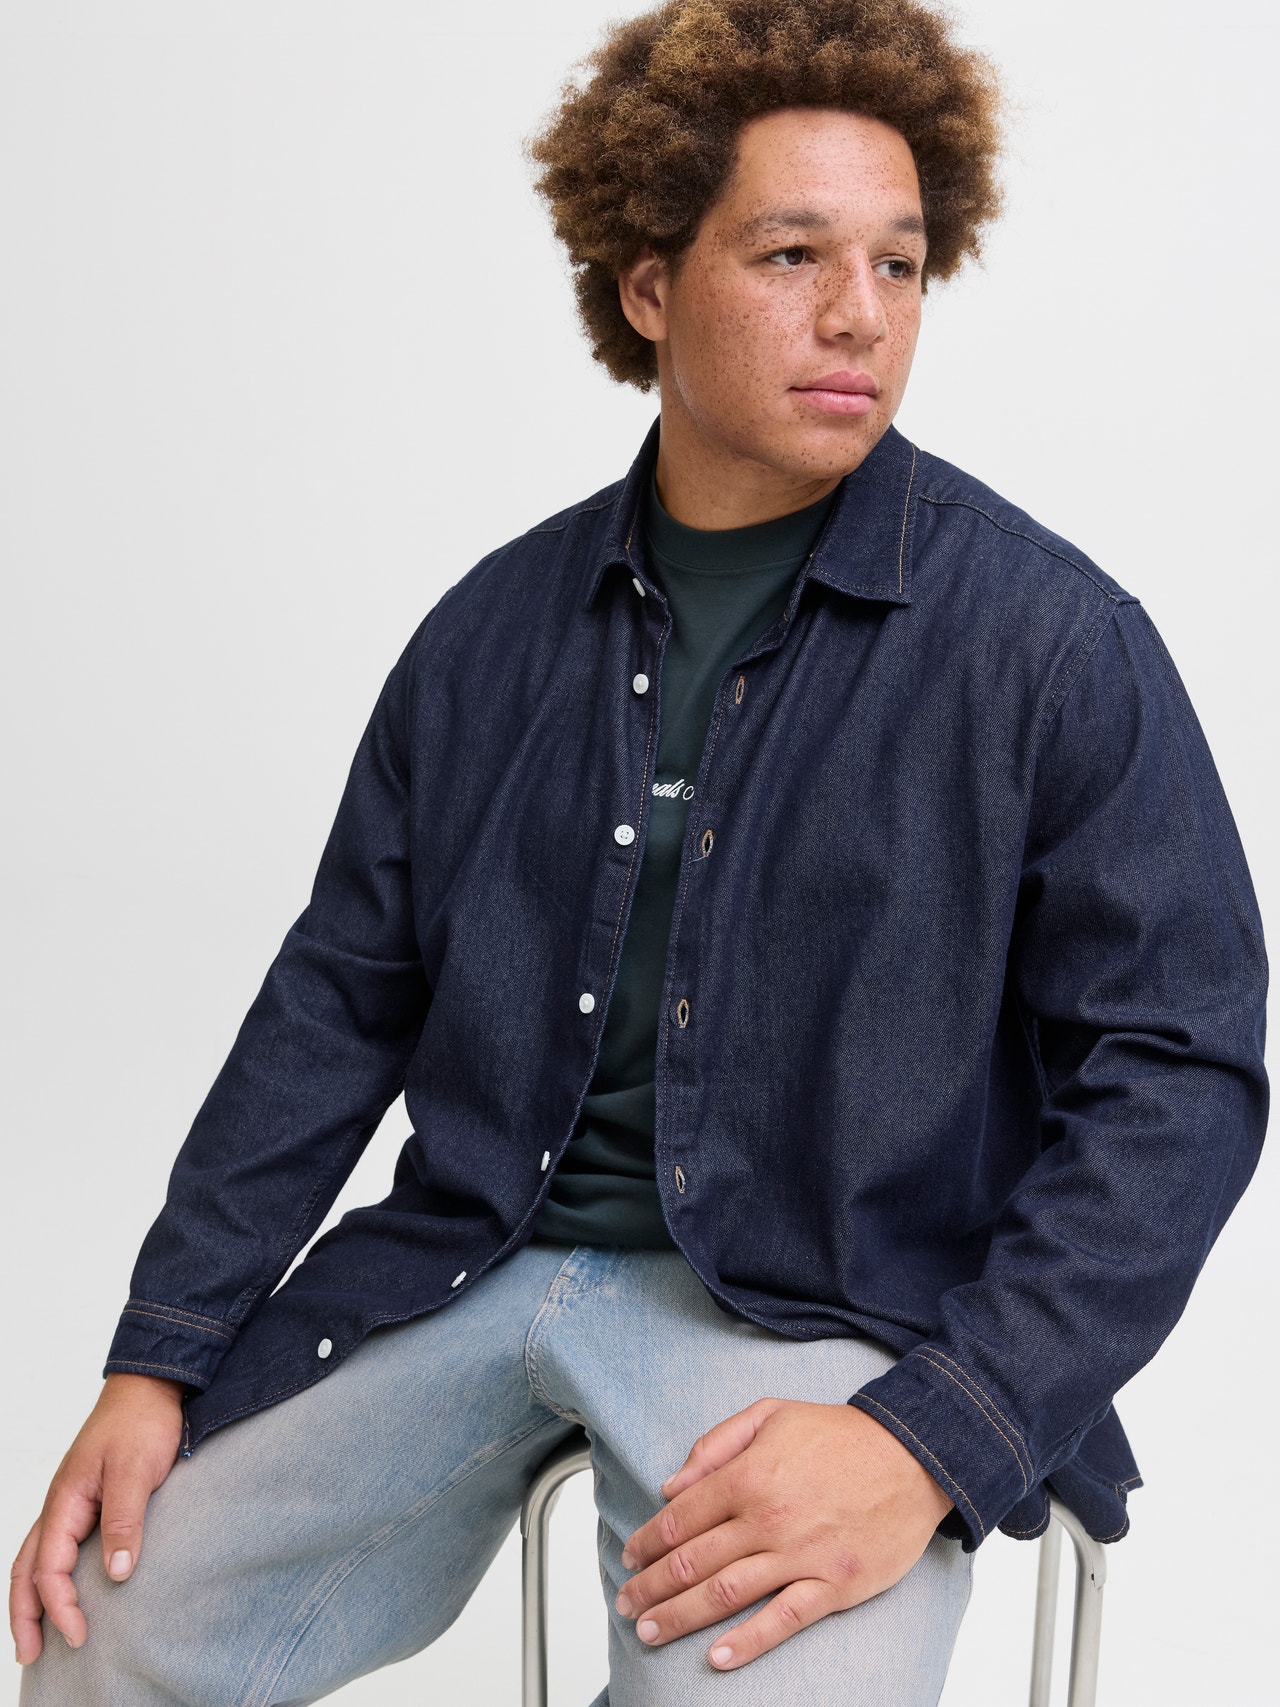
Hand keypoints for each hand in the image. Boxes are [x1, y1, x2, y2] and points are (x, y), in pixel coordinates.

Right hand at [10, 1373, 185, 1663]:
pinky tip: (64, 1590)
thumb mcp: (135, 1470)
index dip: (59, 1606)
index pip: (48, 1567)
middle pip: (27, 1569)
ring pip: (37, 1558)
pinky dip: (50, 1574)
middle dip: (23, 1615)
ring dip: (32, 1598)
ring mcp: (72, 1502)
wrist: (153, 1385)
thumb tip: (116, 1573)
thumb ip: (124, 1520)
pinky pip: (59, 1545)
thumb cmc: (142, 1421)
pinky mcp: (89, 1499)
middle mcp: (61, 1505)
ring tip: (35, 1636)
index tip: (79, 1635)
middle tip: (28, 1656)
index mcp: (65, 1500)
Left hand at [615, 1396, 953, 1670]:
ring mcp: (801, 1556)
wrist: (911, 1455)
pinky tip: (717, 1657)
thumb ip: (716, 1445)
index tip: (629, 1557)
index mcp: (748, 1476)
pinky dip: (747, 1642)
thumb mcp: (770, 1414)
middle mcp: (767, 1518)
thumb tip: (672, 1486)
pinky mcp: (834, 1584)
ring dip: (682, 1616)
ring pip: (727, 1594)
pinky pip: (782, 1619)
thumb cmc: (839, 1434)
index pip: (681, 1518)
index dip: (648, 1541)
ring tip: (651, 1632)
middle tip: (627, 1604)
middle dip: (652, 1586)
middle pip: (693, 1562)